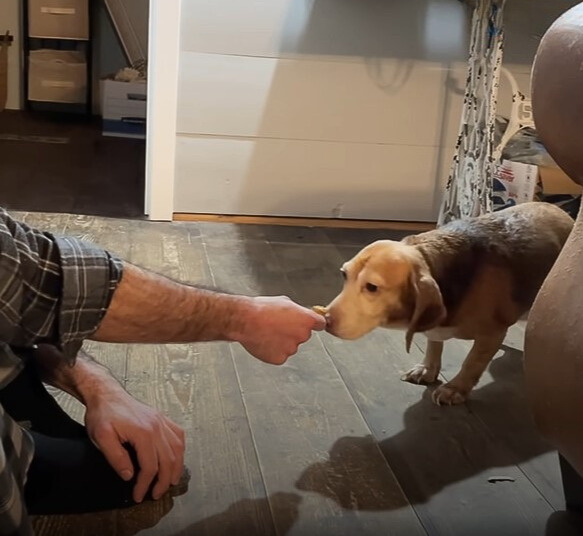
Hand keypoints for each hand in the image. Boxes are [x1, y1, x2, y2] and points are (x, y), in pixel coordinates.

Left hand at [84, 383, 184, 502]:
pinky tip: (176, 458)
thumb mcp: (101, 437)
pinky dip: (180, 449)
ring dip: (176, 467)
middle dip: (163, 481)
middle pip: (168, 459)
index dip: (145, 484)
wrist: (106, 393)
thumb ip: (116, 457)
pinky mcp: (162, 418)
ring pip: (177, 448)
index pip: (150, 466)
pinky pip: (178, 435)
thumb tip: (129, 475)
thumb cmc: (103, 414)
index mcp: (143, 432)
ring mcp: (162, 421)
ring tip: (170, 482)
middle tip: (156, 495)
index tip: (138, 496)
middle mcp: (157, 426)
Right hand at [236, 296, 325, 363]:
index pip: (320, 324)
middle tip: (279, 326)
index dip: (313, 323)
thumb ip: (297, 310)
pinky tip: (265, 341)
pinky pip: (281, 355)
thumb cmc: (262, 309)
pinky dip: (274, 350)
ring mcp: (292, 348)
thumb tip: (299, 313)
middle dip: (294, 332)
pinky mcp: (281, 358)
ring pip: (291, 346)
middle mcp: (302, 335)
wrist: (245, 320)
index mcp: (307, 320)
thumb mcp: (285, 301)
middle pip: (303, 335)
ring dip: (283, 341)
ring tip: (268, 332)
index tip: (310, 324)